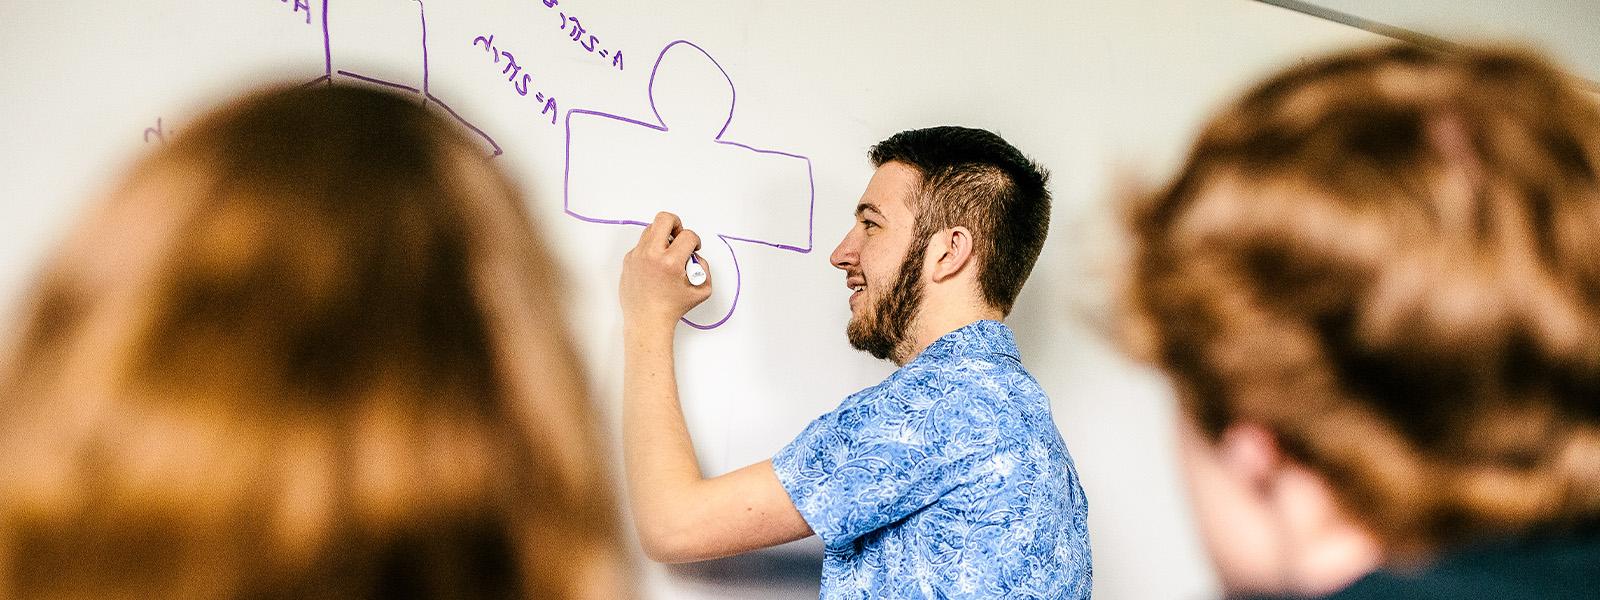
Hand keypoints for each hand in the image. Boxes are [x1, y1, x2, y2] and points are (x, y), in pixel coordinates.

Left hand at [621, 212, 712, 331]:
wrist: (647, 321)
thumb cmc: (671, 309)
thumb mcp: (701, 291)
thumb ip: (705, 269)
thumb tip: (695, 256)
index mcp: (670, 262)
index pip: (688, 236)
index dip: (695, 241)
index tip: (693, 249)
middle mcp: (651, 255)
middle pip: (664, 219)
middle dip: (676, 224)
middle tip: (678, 237)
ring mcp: (637, 256)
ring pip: (651, 229)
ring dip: (662, 236)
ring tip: (667, 253)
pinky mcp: (628, 260)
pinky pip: (641, 245)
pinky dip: (651, 250)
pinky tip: (655, 266)